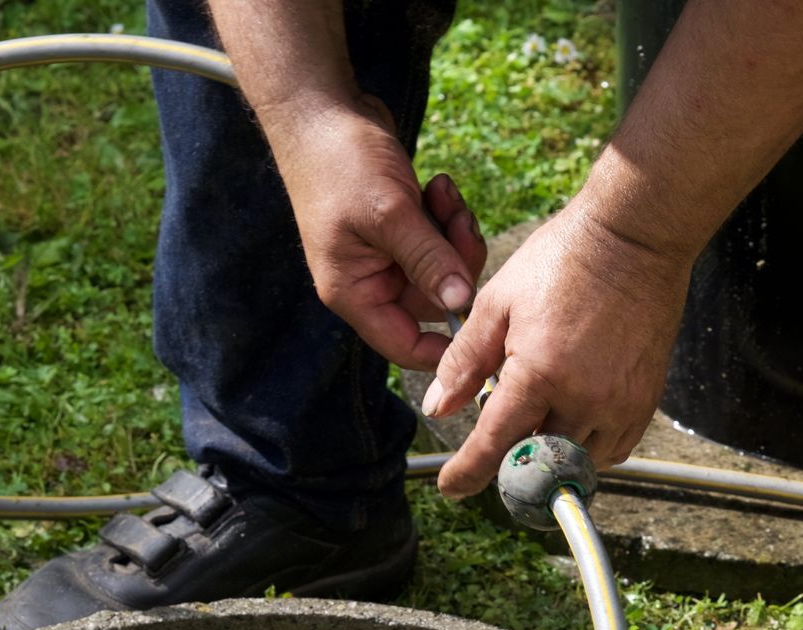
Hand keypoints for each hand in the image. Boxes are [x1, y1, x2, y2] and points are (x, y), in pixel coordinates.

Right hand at [265, 96, 486, 369]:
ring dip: (454, 233)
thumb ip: (428, 260)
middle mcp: (369, 281)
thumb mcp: (390, 213)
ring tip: (445, 193)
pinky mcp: (401, 230)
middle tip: (460, 221)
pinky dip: (446, 216)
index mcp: (354, 292)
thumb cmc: (341, 160)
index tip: (480, 324)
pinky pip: (439, 241)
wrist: (321, 108)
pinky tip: (438, 185)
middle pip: (434, 303)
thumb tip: (461, 304)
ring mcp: (385, 255)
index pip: (404, 346)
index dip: (444, 347)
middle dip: (456, 264)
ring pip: (442, 269)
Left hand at [421, 202, 692, 497]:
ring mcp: (620, 403)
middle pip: (538, 462)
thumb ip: (463, 361)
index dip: (468, 473)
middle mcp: (583, 398)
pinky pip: (613, 449)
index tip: (451, 487)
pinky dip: (587, 448)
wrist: (634, 238)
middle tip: (497, 444)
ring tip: (537, 423)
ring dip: (552, 456)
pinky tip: (572, 422)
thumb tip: (438, 408)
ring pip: (578, 462)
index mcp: (539, 372)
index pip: (495, 444)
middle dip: (512, 461)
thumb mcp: (497, 303)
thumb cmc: (562, 261)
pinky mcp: (645, 401)